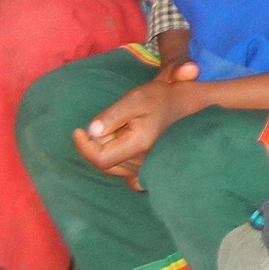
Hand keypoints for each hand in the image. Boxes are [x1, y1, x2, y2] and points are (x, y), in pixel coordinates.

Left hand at [71, 63, 201, 185]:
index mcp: (139, 146)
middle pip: (105, 162)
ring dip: (108, 148)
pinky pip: (125, 170)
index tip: (77, 130)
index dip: (84, 146)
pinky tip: (122, 144)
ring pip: (114, 166)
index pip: (100, 159)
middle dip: (97, 143)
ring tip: (118, 127)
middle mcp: (144, 162)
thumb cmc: (163, 99)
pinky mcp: (151, 167)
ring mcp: (149, 167)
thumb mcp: (135, 99)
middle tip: (105, 121)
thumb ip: (112, 116)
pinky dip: (117, 158)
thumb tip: (91, 132)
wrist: (191, 105)